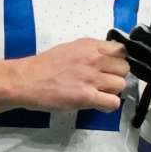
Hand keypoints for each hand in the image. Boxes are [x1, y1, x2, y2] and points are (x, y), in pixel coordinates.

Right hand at [15, 38, 129, 112]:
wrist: (25, 80)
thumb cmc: (43, 66)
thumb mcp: (70, 49)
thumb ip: (89, 52)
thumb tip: (104, 60)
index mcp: (89, 45)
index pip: (122, 50)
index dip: (118, 61)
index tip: (110, 68)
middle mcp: (93, 59)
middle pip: (124, 68)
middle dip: (116, 76)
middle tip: (103, 82)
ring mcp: (91, 78)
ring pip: (121, 85)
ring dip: (112, 91)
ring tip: (98, 93)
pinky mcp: (86, 97)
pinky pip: (113, 102)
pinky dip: (108, 105)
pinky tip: (97, 104)